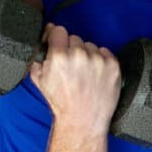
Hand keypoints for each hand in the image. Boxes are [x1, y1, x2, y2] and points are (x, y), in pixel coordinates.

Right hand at [29, 23, 120, 138]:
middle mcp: (80, 56)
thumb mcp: (39, 80)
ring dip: (88, 57)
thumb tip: (43, 38)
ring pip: (91, 46)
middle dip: (72, 50)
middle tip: (72, 68)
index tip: (59, 45)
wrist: (82, 120)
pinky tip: (95, 76)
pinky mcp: (112, 66)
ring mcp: (98, 60)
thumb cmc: (62, 103)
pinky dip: (101, 62)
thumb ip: (39, 56)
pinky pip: (105, 53)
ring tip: (85, 75)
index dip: (57, 39)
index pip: (59, 30)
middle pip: (75, 39)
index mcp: (60, 57)